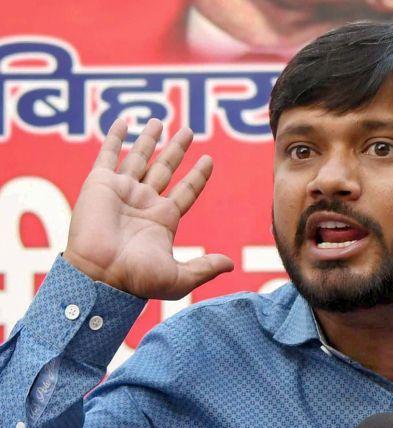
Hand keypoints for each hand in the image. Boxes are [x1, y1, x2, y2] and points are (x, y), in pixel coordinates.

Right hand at [63, 119, 233, 299]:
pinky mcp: (100, 184)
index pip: (186, 191)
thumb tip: (231, 265)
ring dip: (149, 139)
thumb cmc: (137, 280)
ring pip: (139, 158)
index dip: (198, 176)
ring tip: (159, 121)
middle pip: (165, 168)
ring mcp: (122, 191)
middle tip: (189, 131)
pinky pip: (108, 155)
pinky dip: (115, 138)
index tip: (209, 159)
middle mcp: (144, 202)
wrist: (100, 276)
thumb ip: (205, 268)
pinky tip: (125, 122)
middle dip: (177, 150)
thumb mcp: (179, 278)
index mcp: (163, 219)